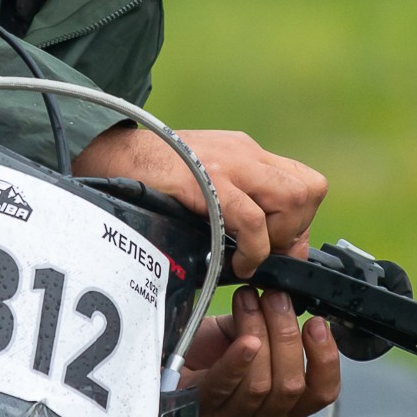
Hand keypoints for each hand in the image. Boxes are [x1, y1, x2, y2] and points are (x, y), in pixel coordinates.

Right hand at [69, 124, 327, 273]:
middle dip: (296, 230)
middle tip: (266, 252)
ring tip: (249, 255)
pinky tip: (237, 262)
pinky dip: (254, 247)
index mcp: (245, 153)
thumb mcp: (200, 185)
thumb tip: (260, 250)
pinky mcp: (206, 180)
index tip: (277, 249)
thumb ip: (231, 206)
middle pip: (310, 189)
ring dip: (278, 236)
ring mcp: (228, 164)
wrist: (106, 155)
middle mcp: (244, 154)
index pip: (304, 183)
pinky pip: (252, 217)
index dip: (299, 222)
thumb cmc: (146, 178)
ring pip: (293, 199)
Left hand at [181, 265, 340, 416]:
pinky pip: (226, 386)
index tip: (318, 324)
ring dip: (260, 334)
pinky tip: (245, 341)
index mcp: (286, 405)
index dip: (326, 359)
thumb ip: (272, 323)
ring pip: (260, 384)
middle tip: (276, 298)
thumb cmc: (208, 356)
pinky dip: (238, 361)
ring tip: (250, 302)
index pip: (322, 393)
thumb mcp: (249, 337)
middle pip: (290, 384)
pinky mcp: (203, 412)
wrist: (164, 368)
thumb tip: (288, 291)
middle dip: (286, 333)